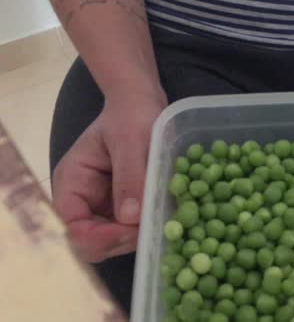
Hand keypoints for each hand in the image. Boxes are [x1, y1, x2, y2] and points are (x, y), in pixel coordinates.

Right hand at [53, 91, 166, 262]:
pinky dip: (147, 229)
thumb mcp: (132, 139)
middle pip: (93, 243)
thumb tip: (129, 218)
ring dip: (138, 238)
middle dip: (122, 241)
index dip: (100, 237)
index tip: (133, 229)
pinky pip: (132, 230)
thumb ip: (130, 176)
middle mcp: (83, 201)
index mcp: (72, 184)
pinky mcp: (125, 208)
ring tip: (163, 219)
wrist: (141, 104)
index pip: (73, 228)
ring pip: (114, 242)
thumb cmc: (131, 114)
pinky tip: (166, 217)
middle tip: (154, 227)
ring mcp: (104, 207)